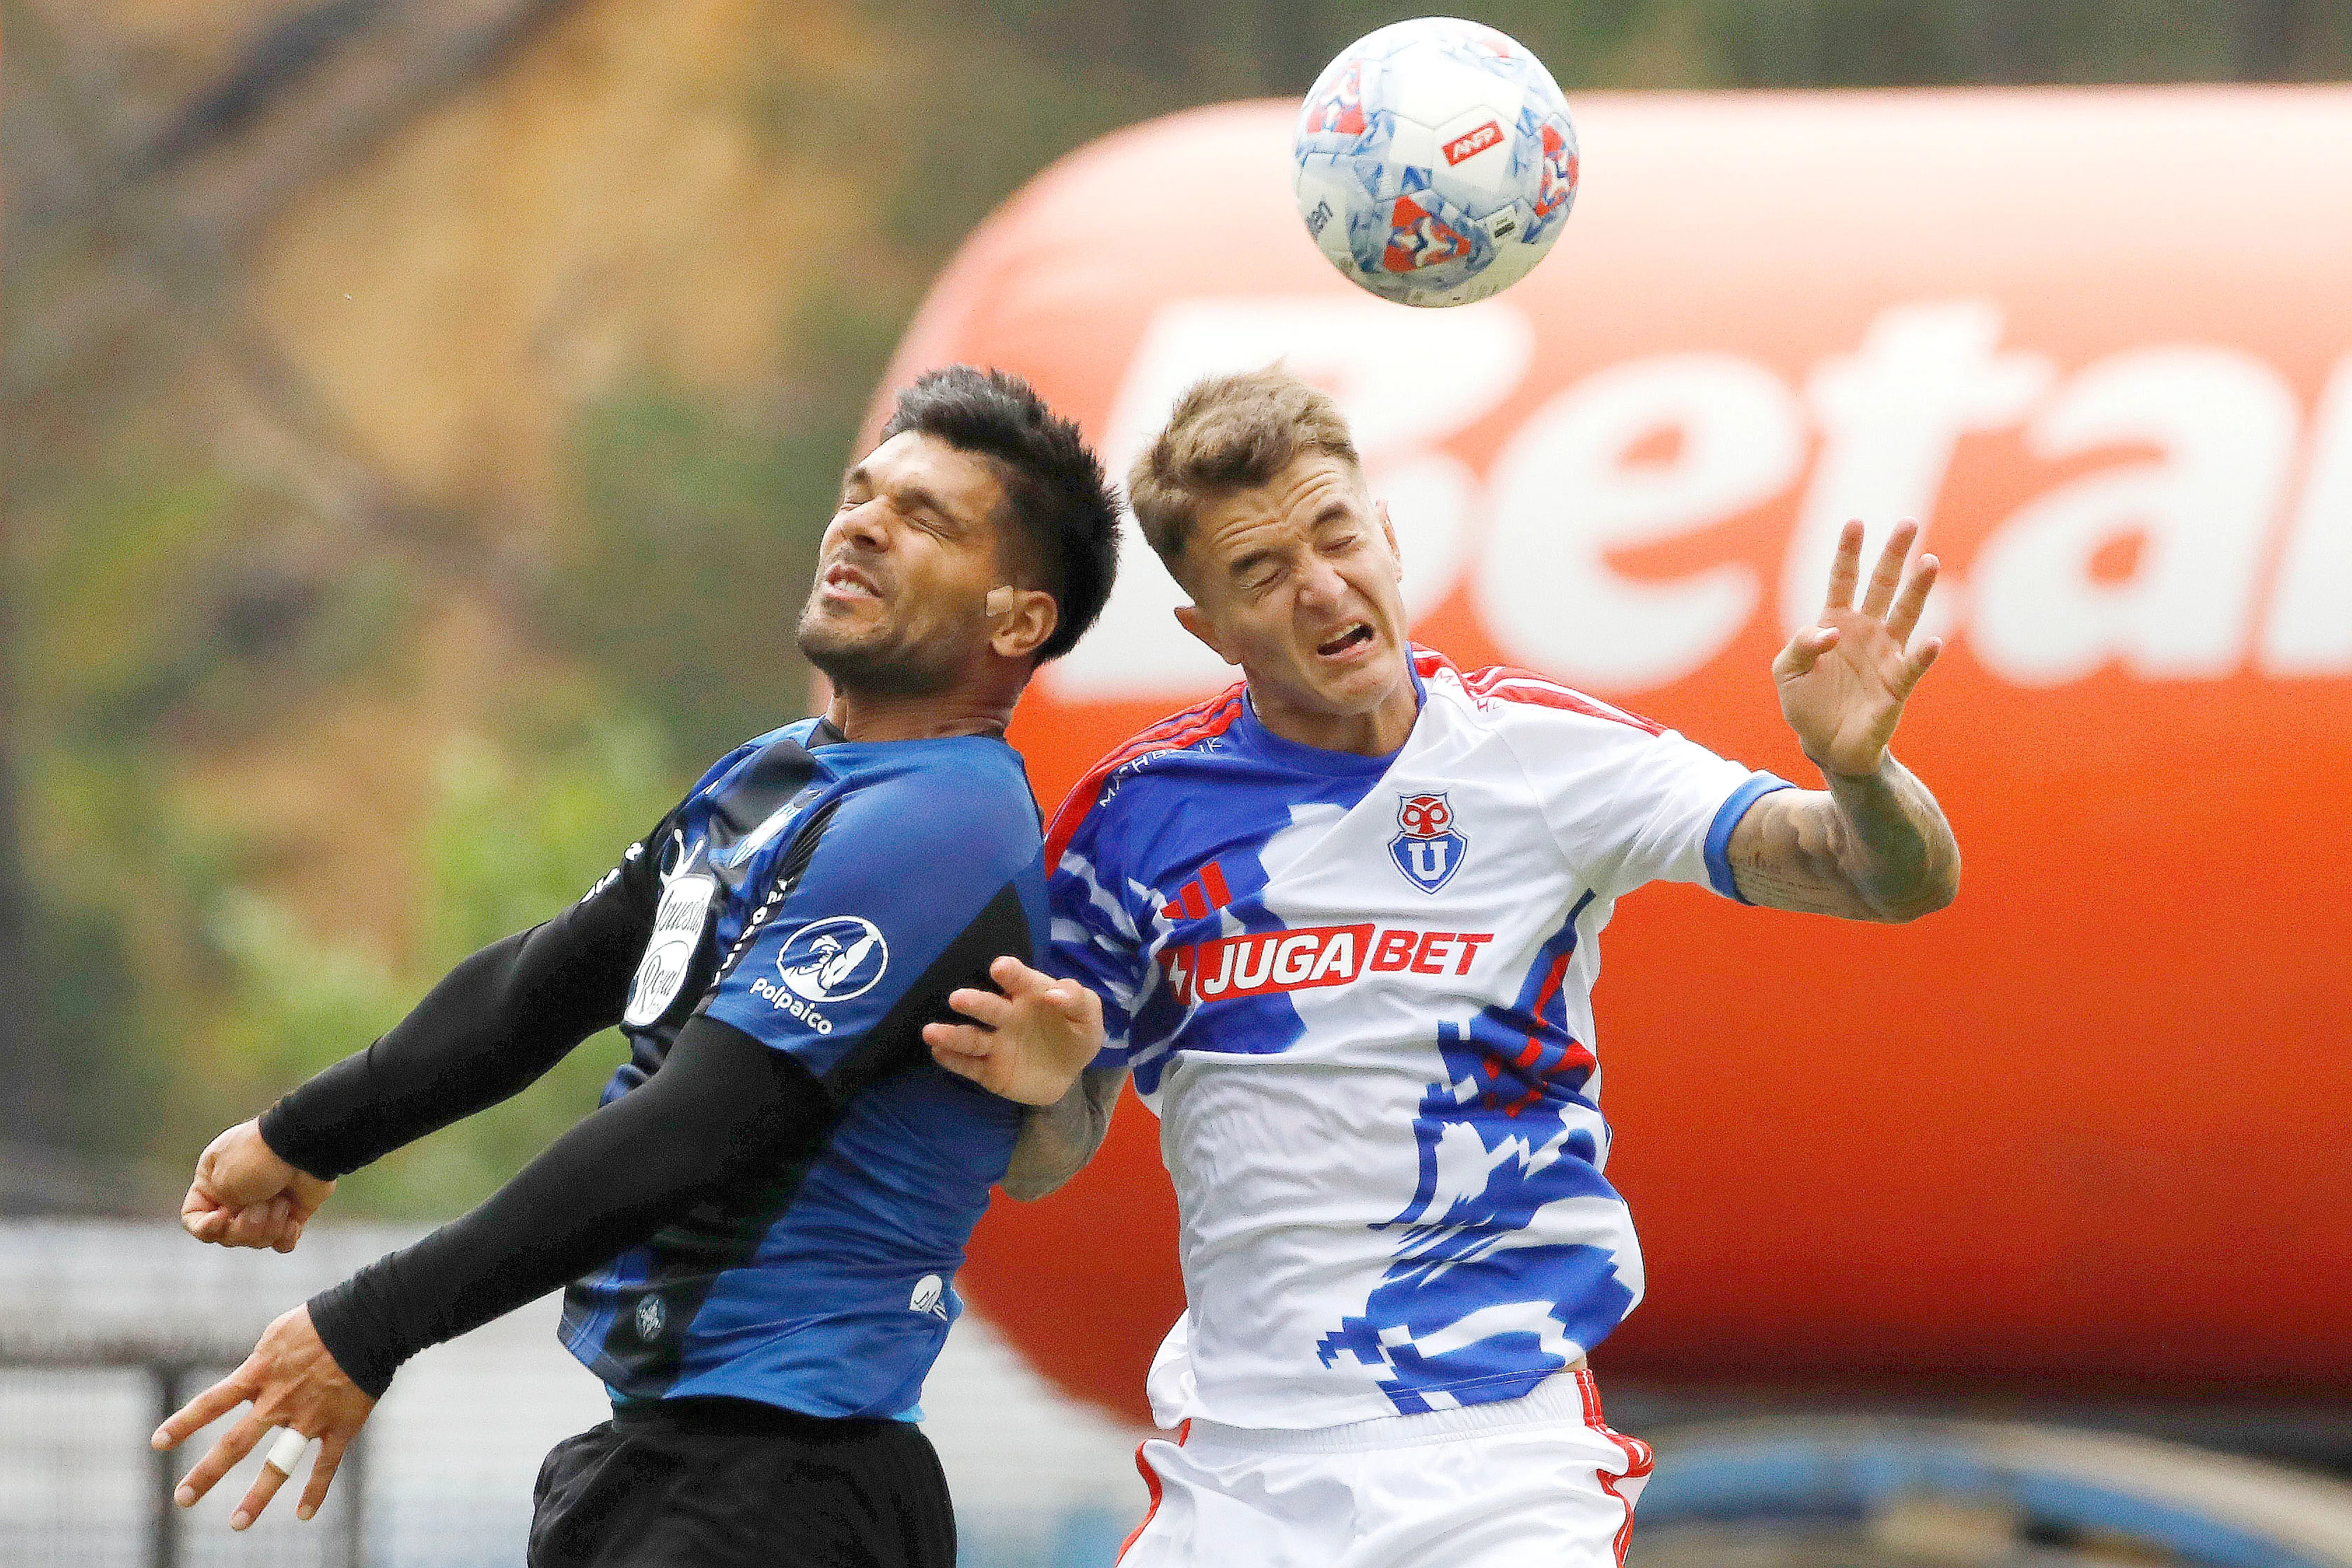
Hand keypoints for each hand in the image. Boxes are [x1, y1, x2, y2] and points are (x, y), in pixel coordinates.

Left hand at [151, 1304, 374, 1529]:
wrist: (370, 1320)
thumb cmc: (321, 1320)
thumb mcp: (278, 1333)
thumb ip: (259, 1362)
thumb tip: (248, 1379)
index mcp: (260, 1374)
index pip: (212, 1403)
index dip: (184, 1423)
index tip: (157, 1443)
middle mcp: (279, 1402)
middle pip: (236, 1444)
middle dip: (207, 1473)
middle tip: (182, 1499)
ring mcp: (310, 1417)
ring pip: (279, 1463)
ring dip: (257, 1496)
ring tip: (237, 1524)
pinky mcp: (341, 1426)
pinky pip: (326, 1465)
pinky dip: (315, 1491)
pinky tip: (302, 1514)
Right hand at [183, 1119, 335, 1252]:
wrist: (305, 1147)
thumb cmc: (259, 1157)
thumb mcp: (222, 1179)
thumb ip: (217, 1206)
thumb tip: (234, 1220)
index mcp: (212, 1181)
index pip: (193, 1217)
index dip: (205, 1228)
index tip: (222, 1218)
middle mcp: (236, 1195)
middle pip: (227, 1235)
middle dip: (245, 1227)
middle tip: (260, 1206)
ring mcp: (265, 1204)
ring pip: (256, 1241)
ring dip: (269, 1225)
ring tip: (281, 1202)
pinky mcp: (292, 1213)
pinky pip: (282, 1242)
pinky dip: (286, 1236)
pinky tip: (291, 1221)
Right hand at [923, 956, 1105, 1106]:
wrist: (1067, 1074)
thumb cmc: (1075, 1035)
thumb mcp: (1089, 1019)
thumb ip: (1078, 1001)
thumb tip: (1054, 992)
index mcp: (1030, 995)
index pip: (1019, 980)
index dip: (1010, 973)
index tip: (1000, 967)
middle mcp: (1006, 1016)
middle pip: (988, 1008)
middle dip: (974, 1003)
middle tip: (957, 999)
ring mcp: (995, 1044)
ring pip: (971, 1038)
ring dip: (951, 1034)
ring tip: (931, 1032)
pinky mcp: (988, 1071)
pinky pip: (969, 1066)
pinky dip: (953, 1060)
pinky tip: (937, 1052)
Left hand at [1775, 518, 1942, 778]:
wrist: (1825, 745)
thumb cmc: (1806, 704)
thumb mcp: (1786, 673)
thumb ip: (1799, 647)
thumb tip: (1829, 632)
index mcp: (1836, 622)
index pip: (1843, 579)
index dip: (1849, 552)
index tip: (1856, 522)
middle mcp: (1866, 631)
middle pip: (1882, 586)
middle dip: (1894, 555)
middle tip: (1909, 524)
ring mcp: (1885, 655)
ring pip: (1905, 615)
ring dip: (1918, 590)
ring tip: (1929, 562)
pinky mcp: (1897, 684)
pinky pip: (1913, 666)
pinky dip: (1924, 655)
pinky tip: (1935, 641)